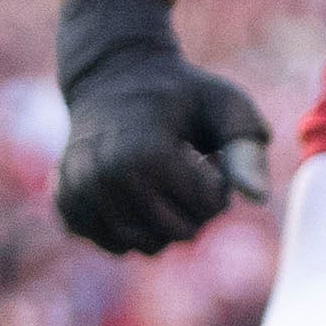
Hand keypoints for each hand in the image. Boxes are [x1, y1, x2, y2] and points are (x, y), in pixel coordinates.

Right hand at [53, 0, 273, 254]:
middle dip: (196, 208)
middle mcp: (105, 180)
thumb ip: (247, 150)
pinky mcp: (68, 208)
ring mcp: (80, 196)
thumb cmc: (180, 92)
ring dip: (165, 221)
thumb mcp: (227, 106)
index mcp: (144, 155)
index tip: (208, 153)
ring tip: (163, 180)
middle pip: (180, 234)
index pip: (208, 208)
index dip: (219, 184)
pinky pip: (117, 247)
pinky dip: (134, 228)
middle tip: (189, 170)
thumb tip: (257, 198)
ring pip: (147, 247)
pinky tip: (137, 193)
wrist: (113, 77)